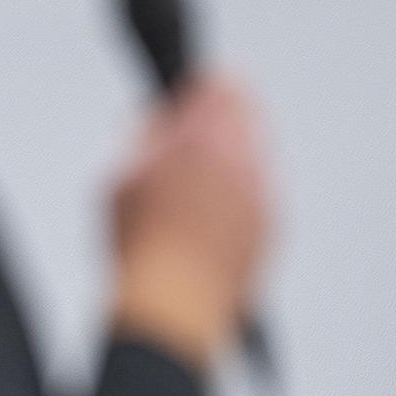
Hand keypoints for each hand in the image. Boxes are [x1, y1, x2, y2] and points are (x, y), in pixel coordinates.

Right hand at [109, 75, 269, 367]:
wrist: (173, 308)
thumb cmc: (142, 249)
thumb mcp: (121, 181)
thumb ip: (145, 140)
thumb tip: (157, 124)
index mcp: (203, 139)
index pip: (220, 87)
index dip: (203, 89)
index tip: (191, 95)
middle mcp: (242, 161)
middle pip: (247, 114)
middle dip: (222, 118)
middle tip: (193, 133)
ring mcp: (263, 193)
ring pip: (257, 153)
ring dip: (233, 156)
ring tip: (198, 182)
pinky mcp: (273, 225)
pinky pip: (262, 191)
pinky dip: (242, 193)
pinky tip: (214, 213)